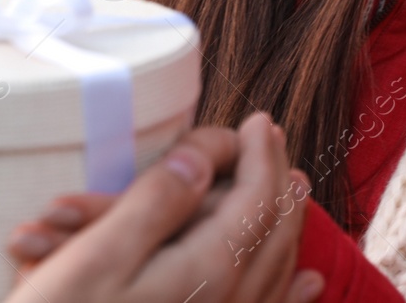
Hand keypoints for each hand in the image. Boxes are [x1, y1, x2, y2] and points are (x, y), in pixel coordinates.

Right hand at [1, 112, 322, 302]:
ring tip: (295, 190)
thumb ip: (154, 204)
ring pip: (278, 272)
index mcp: (208, 271)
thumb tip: (201, 161)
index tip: (257, 120)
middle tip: (274, 140)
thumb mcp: (95, 258)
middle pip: (274, 233)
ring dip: (289, 225)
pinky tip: (309, 284)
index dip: (260, 153)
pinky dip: (293, 291)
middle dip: (278, 181)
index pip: (256, 198)